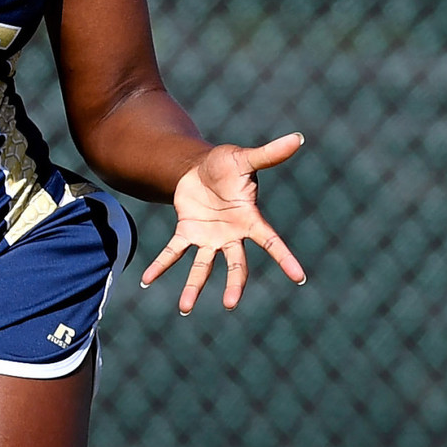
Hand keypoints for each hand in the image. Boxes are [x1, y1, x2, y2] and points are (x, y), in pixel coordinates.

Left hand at [139, 133, 306, 313]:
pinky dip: (161, 265)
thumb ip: (268, 153)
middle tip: (229, 303)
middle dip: (234, 284)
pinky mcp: (188, 233)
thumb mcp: (245, 158)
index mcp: (250, 220)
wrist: (201, 167)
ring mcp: (209, 237)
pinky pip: (173, 252)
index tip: (299, 277)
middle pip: (236, 264)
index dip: (285, 258)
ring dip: (194, 286)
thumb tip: (298, 137)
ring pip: (203, 266)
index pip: (271, 242)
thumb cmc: (228, 164)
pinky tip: (146, 279)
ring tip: (185, 308)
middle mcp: (231, 235)